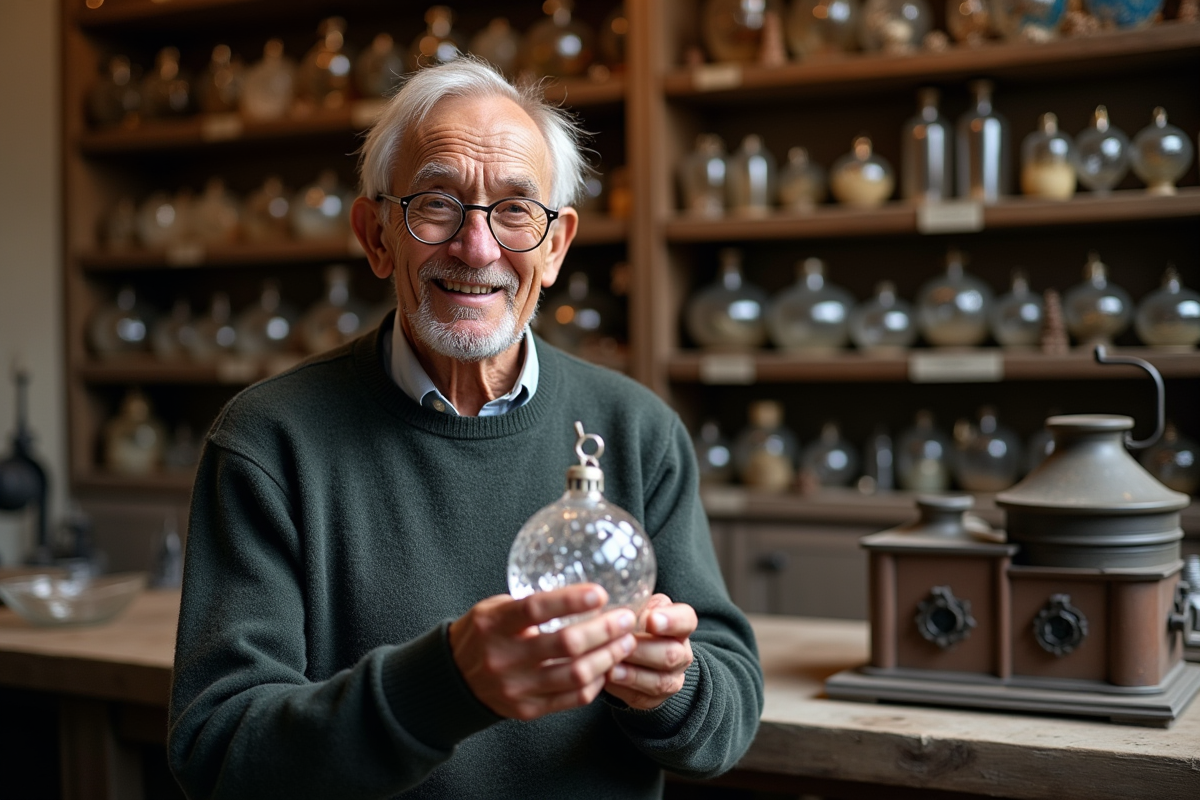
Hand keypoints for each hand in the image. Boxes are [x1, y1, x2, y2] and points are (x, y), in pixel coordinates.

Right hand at [448, 584, 638, 720]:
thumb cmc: (483, 634)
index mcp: (495, 624)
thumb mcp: (495, 609)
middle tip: (626, 619)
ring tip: (625, 642)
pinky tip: (607, 667)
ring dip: (608, 657)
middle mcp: (505, 657)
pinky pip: (573, 698)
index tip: (600, 593)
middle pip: (566, 645)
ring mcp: (517, 687)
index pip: (536, 609)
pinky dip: (596, 682)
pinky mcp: (528, 710)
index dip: (571, 601)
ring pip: (576, 675)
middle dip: (604, 631)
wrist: (454, 680)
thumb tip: (582, 593)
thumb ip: (532, 604)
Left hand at [604, 594, 695, 709]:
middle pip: (670, 654)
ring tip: (611, 668)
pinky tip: (606, 680)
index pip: (686, 620)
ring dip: (633, 675)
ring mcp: (671, 679)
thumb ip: (633, 604)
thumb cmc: (635, 624)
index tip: (651, 620)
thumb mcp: (638, 607)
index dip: (671, 621)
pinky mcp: (654, 699)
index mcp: (680, 625)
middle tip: (621, 645)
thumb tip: (614, 606)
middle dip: (643, 650)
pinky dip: (622, 690)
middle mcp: (682, 653)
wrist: (638, 657)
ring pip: (658, 681)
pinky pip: (641, 697)